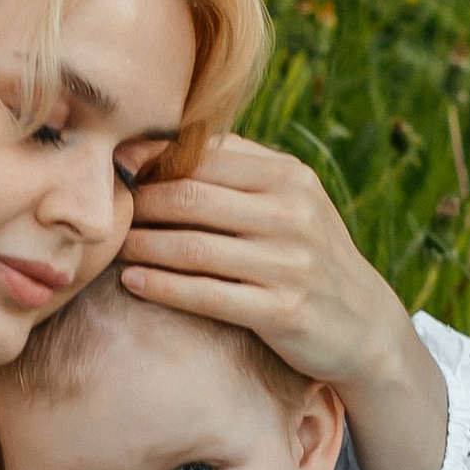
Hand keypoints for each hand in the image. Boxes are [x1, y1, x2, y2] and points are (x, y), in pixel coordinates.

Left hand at [122, 137, 448, 469]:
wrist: (364, 324)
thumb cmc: (307, 255)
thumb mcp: (289, 201)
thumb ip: (238, 172)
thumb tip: (160, 144)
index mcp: (289, 177)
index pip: (205, 158)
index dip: (152, 161)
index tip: (113, 167)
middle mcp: (292, 214)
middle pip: (191, 199)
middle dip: (140, 203)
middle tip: (106, 212)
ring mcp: (290, 263)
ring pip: (193, 247)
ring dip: (142, 246)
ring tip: (112, 247)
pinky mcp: (284, 310)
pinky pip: (208, 294)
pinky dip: (163, 287)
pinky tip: (132, 282)